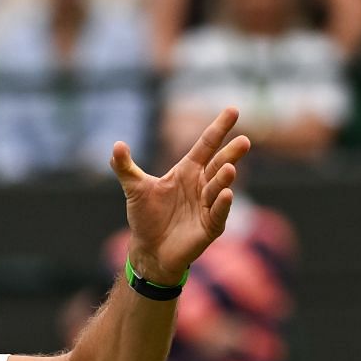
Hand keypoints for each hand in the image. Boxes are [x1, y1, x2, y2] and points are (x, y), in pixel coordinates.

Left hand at [111, 107, 251, 283]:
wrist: (149, 249)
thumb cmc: (146, 217)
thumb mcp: (134, 189)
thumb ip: (125, 168)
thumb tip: (116, 146)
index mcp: (188, 170)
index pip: (206, 145)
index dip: (218, 128)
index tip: (233, 110)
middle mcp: (202, 184)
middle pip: (219, 163)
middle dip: (231, 153)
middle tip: (243, 141)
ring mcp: (209, 204)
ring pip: (219, 187)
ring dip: (225, 178)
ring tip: (229, 168)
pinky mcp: (211, 225)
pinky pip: (218, 212)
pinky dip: (222, 204)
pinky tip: (226, 194)